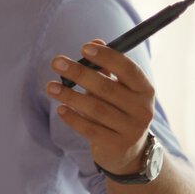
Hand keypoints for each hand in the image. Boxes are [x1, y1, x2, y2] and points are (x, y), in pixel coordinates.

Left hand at [46, 39, 154, 174]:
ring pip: (96, 108)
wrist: (129, 152)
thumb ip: (106, 67)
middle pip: (107, 88)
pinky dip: (73, 118)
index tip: (84, 47)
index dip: (107, 57)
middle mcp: (142, 109)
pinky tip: (60, 109)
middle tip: (56, 62)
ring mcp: (131, 129)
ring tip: (50, 87)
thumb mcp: (118, 89)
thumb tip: (95, 41)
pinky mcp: (116, 145)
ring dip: (70, 95)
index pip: (128, 69)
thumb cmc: (118, 110)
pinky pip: (90, 129)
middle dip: (79, 72)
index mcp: (144, 90)